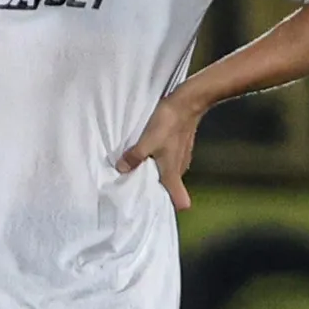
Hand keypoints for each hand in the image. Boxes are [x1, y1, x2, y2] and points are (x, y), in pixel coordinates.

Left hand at [116, 87, 207, 208]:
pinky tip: (149, 153)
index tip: (153, 206)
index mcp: (172, 173)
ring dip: (157, 174)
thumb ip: (134, 157)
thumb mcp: (146, 141)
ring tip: (139, 169)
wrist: (188, 102)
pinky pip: (169, 162)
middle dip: (156, 190)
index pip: (180, 201)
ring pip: (169, 174)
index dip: (169, 206)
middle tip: (137, 186)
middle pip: (171, 188)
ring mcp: (182, 158)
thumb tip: (121, 169)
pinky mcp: (181, 147)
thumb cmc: (168, 124)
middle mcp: (180, 169)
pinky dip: (160, 162)